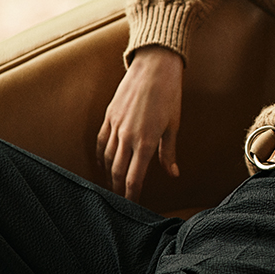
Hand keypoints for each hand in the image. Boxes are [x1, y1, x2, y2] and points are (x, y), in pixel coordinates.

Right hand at [96, 46, 183, 200]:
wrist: (154, 67)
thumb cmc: (169, 96)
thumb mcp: (173, 126)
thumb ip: (169, 153)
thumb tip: (173, 173)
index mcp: (146, 142)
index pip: (134, 178)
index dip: (132, 195)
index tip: (132, 206)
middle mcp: (127, 137)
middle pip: (117, 172)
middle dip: (118, 189)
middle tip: (119, 201)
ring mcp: (116, 126)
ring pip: (106, 158)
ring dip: (108, 174)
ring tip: (112, 185)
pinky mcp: (109, 116)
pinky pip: (101, 141)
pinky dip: (101, 155)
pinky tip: (104, 162)